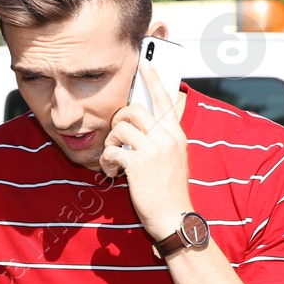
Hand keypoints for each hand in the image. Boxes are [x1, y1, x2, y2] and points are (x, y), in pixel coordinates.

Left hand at [98, 64, 191, 239]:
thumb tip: (143, 128)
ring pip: (120, 127)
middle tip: (117, 137)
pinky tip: (112, 173)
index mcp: (177, 135)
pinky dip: (107, 161)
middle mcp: (168, 138)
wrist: (175, 219)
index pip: (165, 100)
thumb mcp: (174, 161)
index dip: (153, 80)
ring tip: (114, 158)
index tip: (145, 64)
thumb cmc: (171, 193)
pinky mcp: (138, 163)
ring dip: (111, 142)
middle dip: (118, 121)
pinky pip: (111, 149)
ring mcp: (154, 149)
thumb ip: (163, 142)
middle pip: (134, 109)